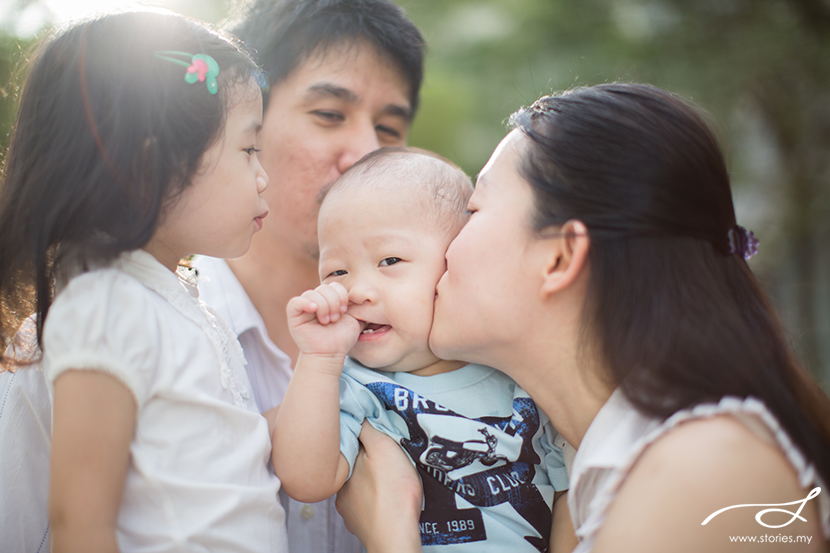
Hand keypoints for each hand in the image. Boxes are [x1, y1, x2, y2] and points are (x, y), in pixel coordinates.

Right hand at [287, 282, 360, 355]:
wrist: (331, 354)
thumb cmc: (341, 339)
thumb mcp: (355, 320)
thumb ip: (360, 308)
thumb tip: (369, 297)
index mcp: (329, 300)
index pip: (335, 285)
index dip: (341, 295)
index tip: (344, 311)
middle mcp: (316, 301)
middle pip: (324, 288)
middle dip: (333, 302)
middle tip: (335, 319)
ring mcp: (304, 307)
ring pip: (312, 293)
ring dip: (323, 307)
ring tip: (326, 321)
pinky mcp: (294, 316)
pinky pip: (295, 302)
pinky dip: (305, 303)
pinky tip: (314, 310)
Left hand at [336, 422, 422, 552]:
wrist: (396, 535)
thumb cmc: (393, 492)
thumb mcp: (383, 447)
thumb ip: (368, 429)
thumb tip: (357, 415)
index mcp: (343, 468)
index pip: (350, 446)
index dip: (363, 439)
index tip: (377, 438)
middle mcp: (340, 490)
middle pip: (354, 467)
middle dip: (367, 463)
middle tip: (388, 461)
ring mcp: (349, 510)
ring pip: (360, 488)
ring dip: (371, 484)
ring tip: (390, 481)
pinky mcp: (361, 525)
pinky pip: (367, 506)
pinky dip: (376, 502)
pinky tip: (388, 500)